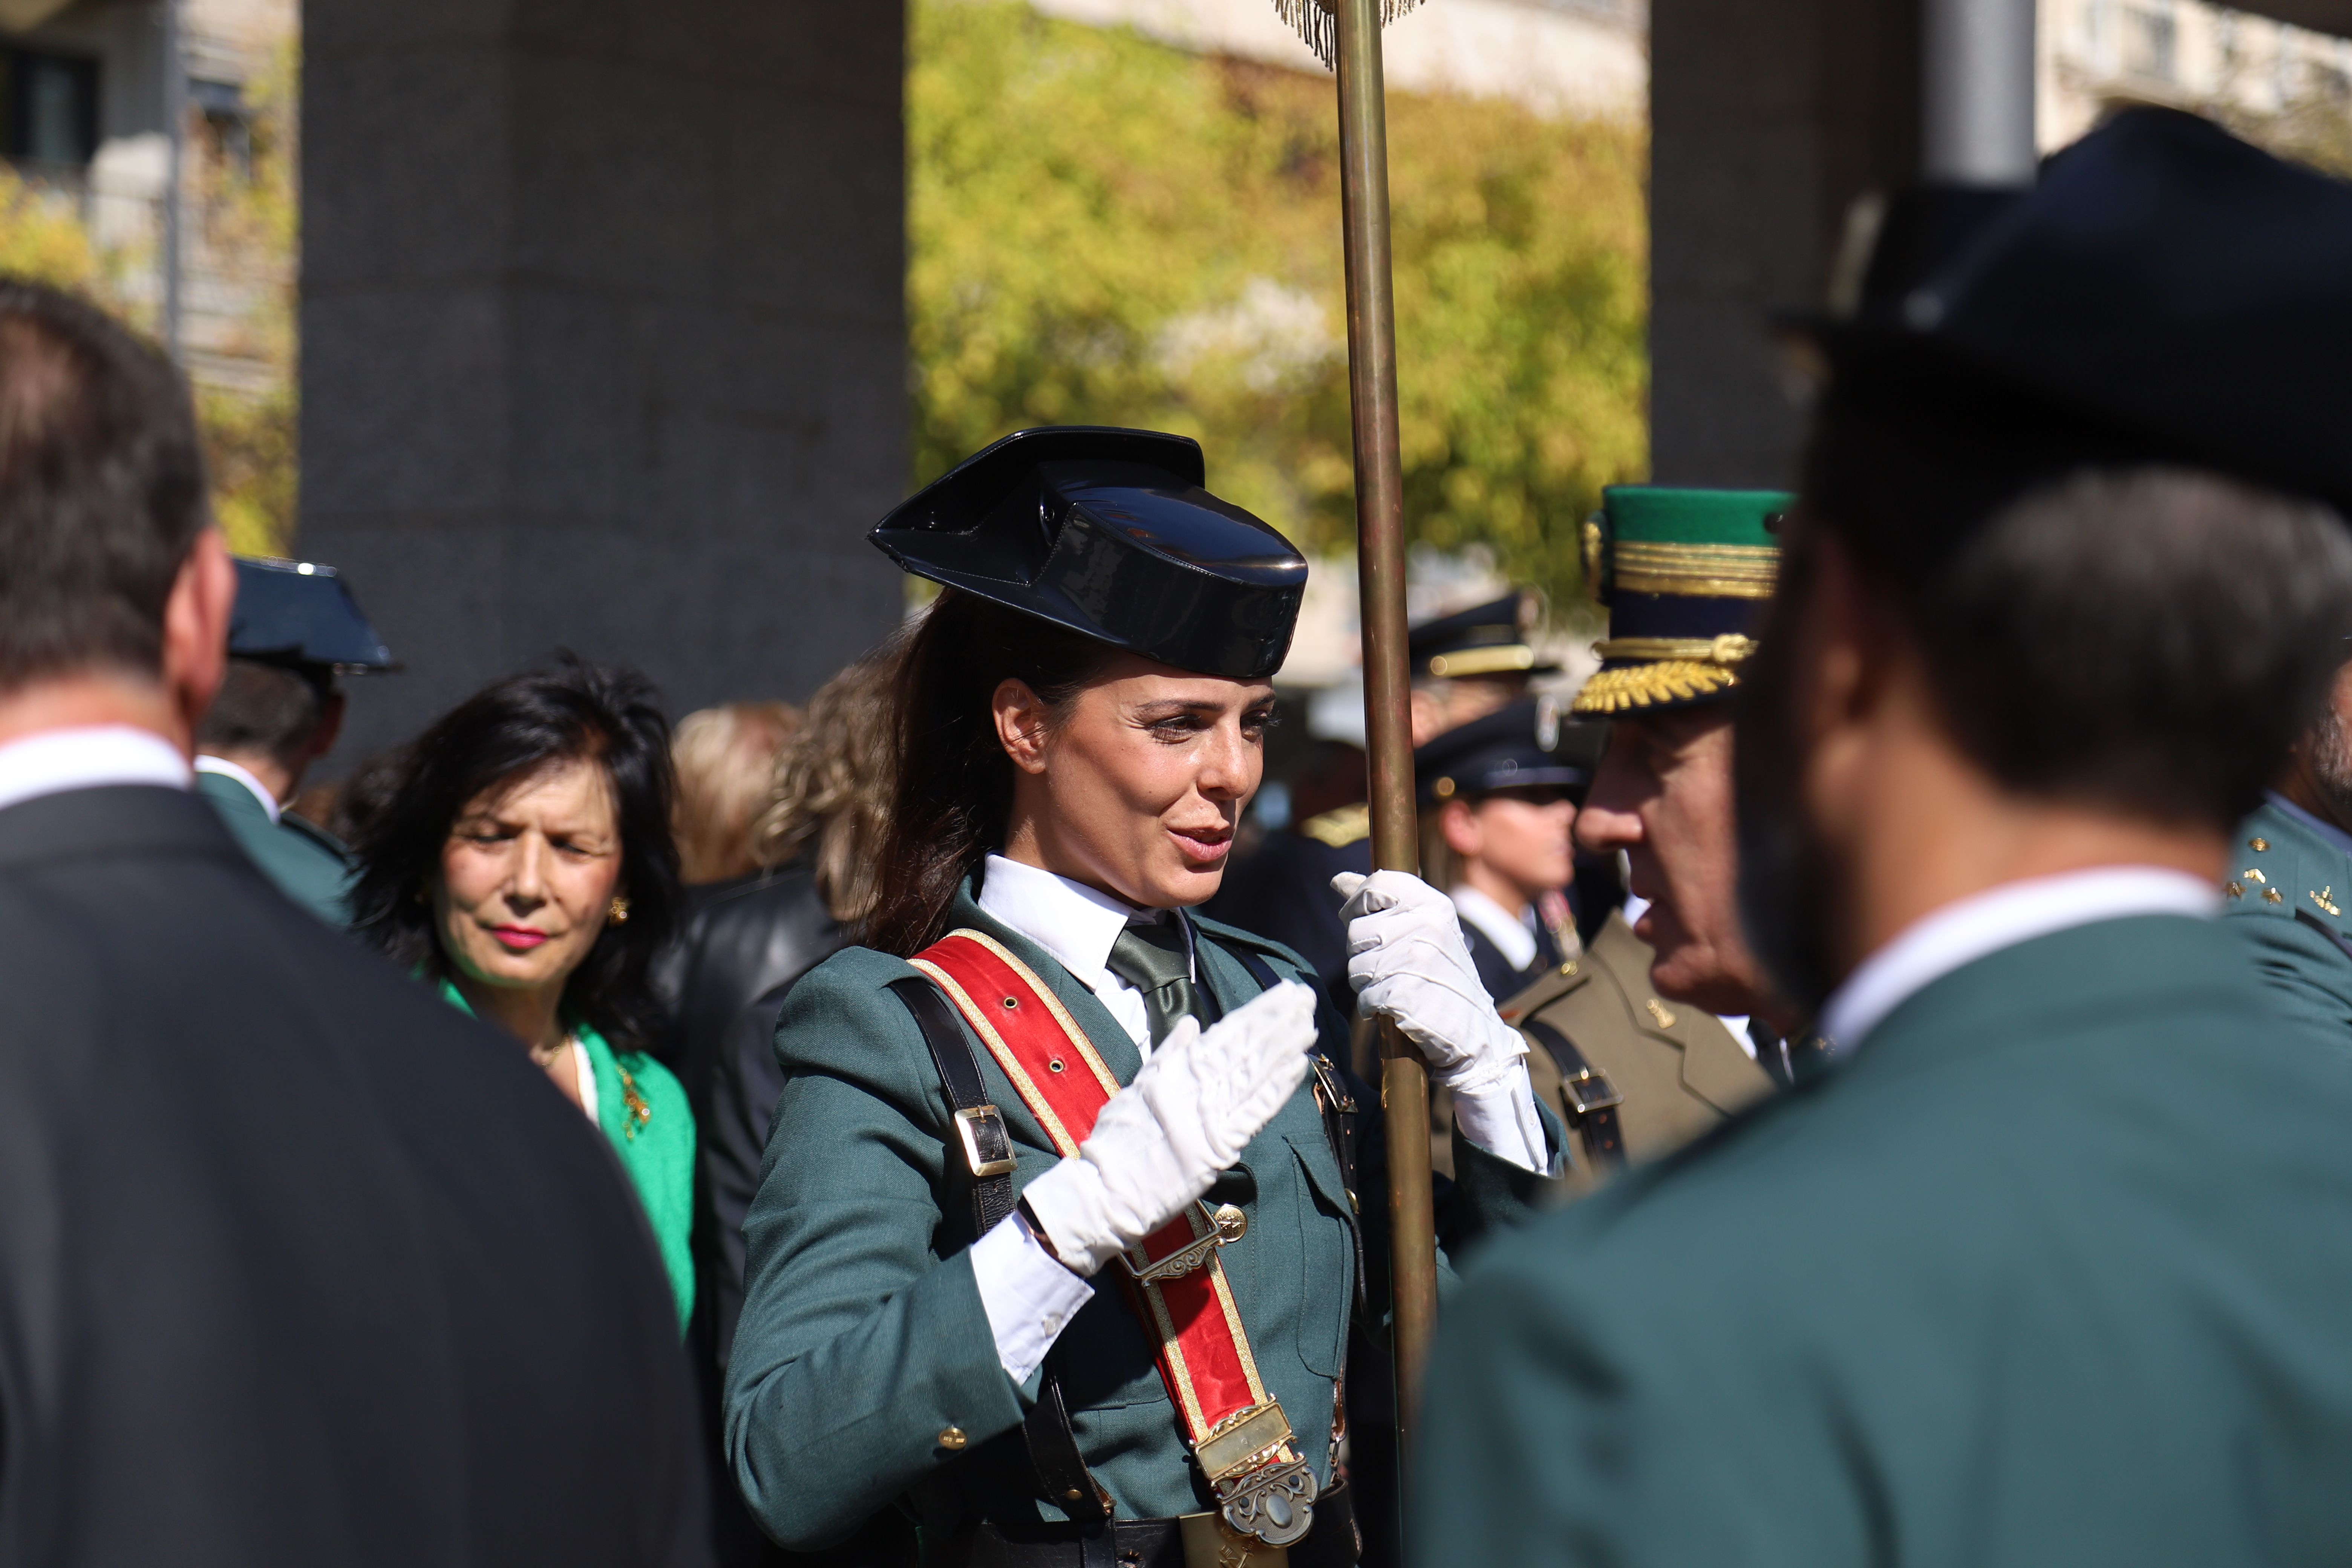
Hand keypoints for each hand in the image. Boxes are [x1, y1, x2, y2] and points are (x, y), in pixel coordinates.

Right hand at [1020, 981, 1317, 1276]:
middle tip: (1306, 997)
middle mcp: (1194, 1089)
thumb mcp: (1136, 1089)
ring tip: (1310, 1024)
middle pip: (1245, 1048)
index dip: (1258, 1012)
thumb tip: (1192, 1023)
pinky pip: (1255, 1113)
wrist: (1103, 1192)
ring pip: (1255, 1074)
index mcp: (1175, 1072)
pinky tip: (1299, 1066)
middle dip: (1279, 1021)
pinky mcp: (1218, 1148)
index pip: (1226, 1034)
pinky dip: (1278, 1088)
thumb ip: (1167, 1056)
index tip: (1283, 994)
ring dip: (1286, 1047)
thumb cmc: (1115, 1144)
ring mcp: (1208, 1117)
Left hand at [1332, 870, 1527, 1092]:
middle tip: (1391, 967)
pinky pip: (1364, 996)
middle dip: (1363, 953)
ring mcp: (1414, 961)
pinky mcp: (1403, 994)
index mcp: (1434, 906)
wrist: (1475, 1032)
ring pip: (1356, 965)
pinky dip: (1372, 1007)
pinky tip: (1393, 1007)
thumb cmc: (1444, 977)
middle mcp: (1426, 927)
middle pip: (1356, 930)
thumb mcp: (1425, 929)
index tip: (1362, 918)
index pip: (1377, 884)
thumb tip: (1338, 881)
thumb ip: (1382, 902)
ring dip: (1367, 982)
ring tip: (1395, 986)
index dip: (1358, 903)